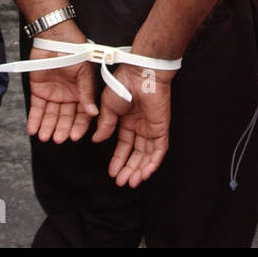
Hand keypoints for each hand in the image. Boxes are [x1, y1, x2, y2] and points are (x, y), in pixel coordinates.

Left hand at [25, 20, 97, 142]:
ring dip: (47, 127)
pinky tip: (33, 129)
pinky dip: (34, 119)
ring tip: (44, 137)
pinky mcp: (39, 91)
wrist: (55, 38)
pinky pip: (36, 108)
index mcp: (82, 94)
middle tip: (58, 138)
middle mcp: (68, 97)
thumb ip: (87, 93)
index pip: (81, 115)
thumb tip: (93, 112)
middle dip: (61, 129)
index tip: (75, 136)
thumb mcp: (85, 73)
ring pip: (50, 116)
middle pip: (65, 118)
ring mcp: (53, 95)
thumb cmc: (75, 52)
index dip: (78, 126)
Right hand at [92, 64, 171, 186]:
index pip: (125, 145)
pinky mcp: (161, 128)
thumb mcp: (108, 106)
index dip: (118, 159)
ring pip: (147, 155)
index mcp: (128, 120)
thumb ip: (105, 124)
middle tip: (121, 182)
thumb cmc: (124, 83)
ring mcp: (152, 127)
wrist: (140, 74)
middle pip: (136, 153)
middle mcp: (141, 126)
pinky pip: (159, 150)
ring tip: (130, 182)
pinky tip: (143, 174)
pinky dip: (152, 163)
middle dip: (128, 169)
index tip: (112, 172)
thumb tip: (97, 140)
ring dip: (139, 170)